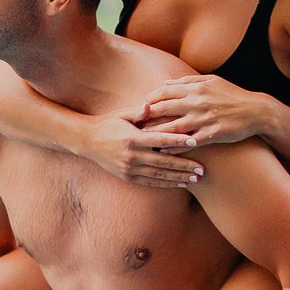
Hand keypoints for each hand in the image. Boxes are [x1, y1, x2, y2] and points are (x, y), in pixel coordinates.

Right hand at [81, 111, 201, 188]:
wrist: (87, 142)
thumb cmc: (108, 124)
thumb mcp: (122, 114)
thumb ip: (138, 111)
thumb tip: (149, 105)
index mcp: (133, 138)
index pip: (161, 140)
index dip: (179, 140)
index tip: (196, 141)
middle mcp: (132, 156)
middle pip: (164, 162)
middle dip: (185, 166)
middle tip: (202, 169)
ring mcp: (130, 168)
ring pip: (160, 175)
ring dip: (179, 177)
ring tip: (195, 179)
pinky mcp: (128, 177)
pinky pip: (151, 182)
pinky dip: (166, 184)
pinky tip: (180, 184)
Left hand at [136, 75, 270, 149]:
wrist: (256, 111)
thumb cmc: (233, 95)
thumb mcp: (211, 81)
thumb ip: (187, 81)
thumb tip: (166, 83)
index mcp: (196, 87)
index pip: (165, 92)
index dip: (149, 100)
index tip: (138, 108)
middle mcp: (197, 101)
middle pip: (164, 108)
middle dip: (146, 117)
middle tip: (132, 125)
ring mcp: (204, 118)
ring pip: (173, 127)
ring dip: (156, 134)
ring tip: (142, 140)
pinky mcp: (212, 134)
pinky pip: (188, 142)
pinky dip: (174, 147)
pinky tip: (164, 151)